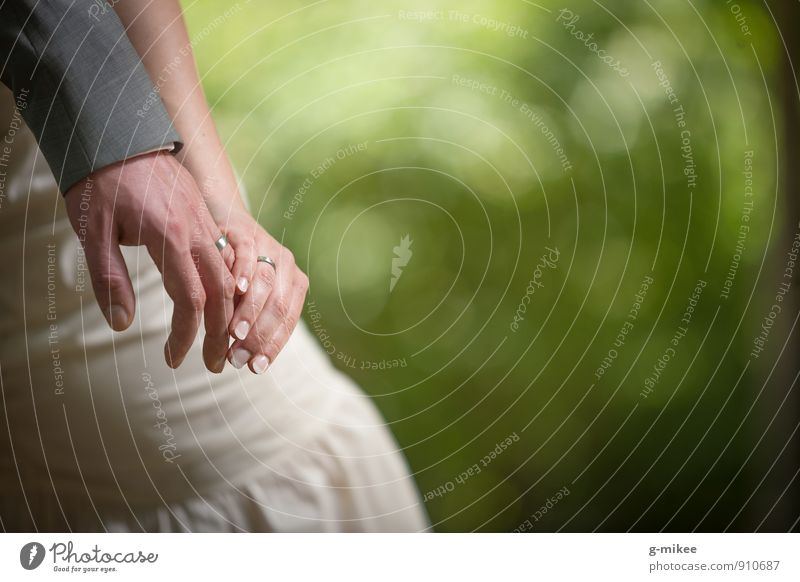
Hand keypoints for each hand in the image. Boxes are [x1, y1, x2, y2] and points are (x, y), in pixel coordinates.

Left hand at [64, 151, 235, 371]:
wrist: (118, 132)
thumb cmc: (99, 182)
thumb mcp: (92, 232)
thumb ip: (109, 280)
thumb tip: (122, 324)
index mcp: (170, 237)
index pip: (191, 300)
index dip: (185, 335)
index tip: (175, 359)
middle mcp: (198, 231)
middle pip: (224, 293)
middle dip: (222, 333)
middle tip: (217, 363)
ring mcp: (207, 223)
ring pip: (231, 276)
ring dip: (230, 313)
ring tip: (225, 340)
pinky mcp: (207, 217)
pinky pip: (228, 259)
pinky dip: (229, 289)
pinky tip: (223, 305)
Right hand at [221, 210, 308, 373]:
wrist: (226, 223)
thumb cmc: (238, 270)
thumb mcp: (250, 297)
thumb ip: (253, 322)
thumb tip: (249, 362)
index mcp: (294, 283)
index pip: (288, 321)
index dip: (272, 346)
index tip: (256, 368)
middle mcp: (286, 265)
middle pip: (278, 306)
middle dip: (257, 336)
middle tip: (237, 358)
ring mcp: (268, 247)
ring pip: (265, 283)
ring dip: (248, 312)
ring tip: (232, 334)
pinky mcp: (246, 233)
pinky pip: (247, 254)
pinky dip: (243, 272)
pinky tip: (234, 290)